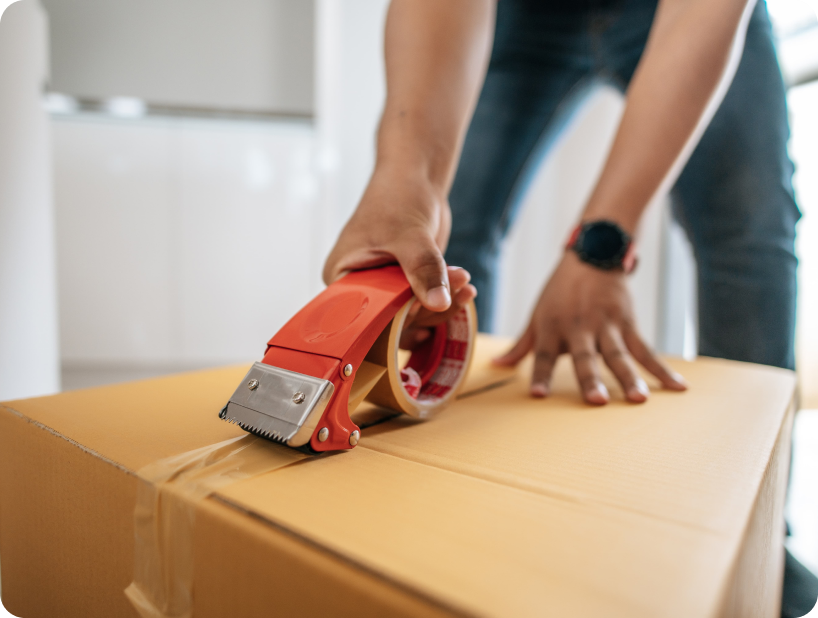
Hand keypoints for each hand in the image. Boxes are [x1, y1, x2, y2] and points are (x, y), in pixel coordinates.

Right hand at [323, 167, 476, 331]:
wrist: (414, 178)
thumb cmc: (397, 198)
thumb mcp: (409, 235)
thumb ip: (423, 269)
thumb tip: (439, 303)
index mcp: (342, 278)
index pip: (364, 316)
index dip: (394, 321)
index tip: (423, 312)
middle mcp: (360, 288)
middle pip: (392, 319)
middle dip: (427, 308)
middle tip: (457, 286)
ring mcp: (385, 288)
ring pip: (414, 314)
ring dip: (443, 303)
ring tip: (465, 282)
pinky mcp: (406, 286)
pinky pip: (425, 303)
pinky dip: (447, 298)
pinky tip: (466, 289)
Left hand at [495, 251, 686, 403]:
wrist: (592, 256)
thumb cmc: (559, 293)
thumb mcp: (537, 316)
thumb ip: (522, 345)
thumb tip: (497, 366)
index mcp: (551, 328)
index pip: (543, 356)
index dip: (540, 374)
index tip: (537, 395)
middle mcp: (578, 328)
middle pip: (584, 358)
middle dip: (590, 379)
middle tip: (595, 401)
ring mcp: (606, 326)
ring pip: (619, 356)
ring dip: (630, 378)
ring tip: (638, 401)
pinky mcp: (628, 324)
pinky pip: (646, 350)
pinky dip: (662, 370)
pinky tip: (678, 388)